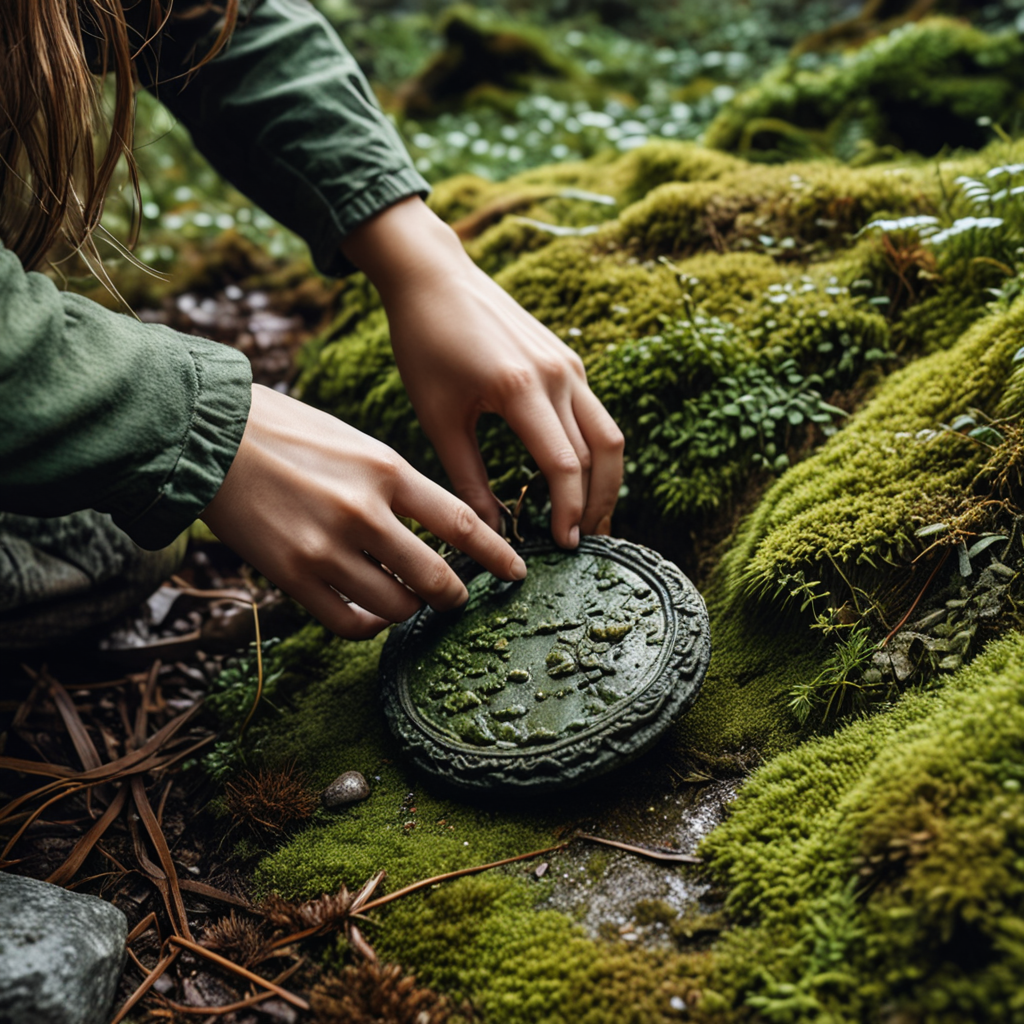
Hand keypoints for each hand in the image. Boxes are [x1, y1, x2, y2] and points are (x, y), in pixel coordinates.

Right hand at [201, 384, 526, 638]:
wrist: (210, 435)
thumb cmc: (288, 433)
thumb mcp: (357, 443)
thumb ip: (396, 486)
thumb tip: (433, 529)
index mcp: (386, 470)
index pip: (462, 523)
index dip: (496, 555)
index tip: (515, 571)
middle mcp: (362, 511)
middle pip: (434, 576)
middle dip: (455, 595)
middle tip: (459, 598)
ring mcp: (326, 548)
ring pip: (395, 606)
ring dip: (412, 611)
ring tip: (410, 602)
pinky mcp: (291, 576)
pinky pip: (349, 624)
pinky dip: (370, 627)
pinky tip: (372, 615)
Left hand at [340, 198, 624, 548]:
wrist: (434, 276)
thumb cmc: (425, 344)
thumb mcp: (439, 418)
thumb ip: (467, 479)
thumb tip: (490, 534)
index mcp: (520, 388)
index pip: (564, 465)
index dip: (569, 511)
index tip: (563, 546)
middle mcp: (556, 374)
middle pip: (601, 453)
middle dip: (599, 505)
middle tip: (587, 544)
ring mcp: (569, 363)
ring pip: (608, 434)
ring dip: (607, 481)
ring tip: (592, 519)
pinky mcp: (568, 359)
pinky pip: (595, 414)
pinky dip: (595, 452)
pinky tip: (578, 478)